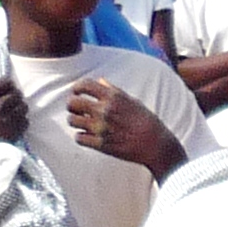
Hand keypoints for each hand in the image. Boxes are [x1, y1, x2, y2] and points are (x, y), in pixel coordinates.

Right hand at [0, 76, 27, 172]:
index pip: (5, 83)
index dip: (7, 84)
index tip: (6, 88)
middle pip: (16, 94)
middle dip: (15, 95)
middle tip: (13, 99)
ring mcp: (5, 120)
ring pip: (23, 107)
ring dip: (20, 107)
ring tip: (15, 110)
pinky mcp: (11, 133)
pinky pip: (25, 122)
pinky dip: (23, 121)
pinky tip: (16, 123)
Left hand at [67, 81, 186, 178]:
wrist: (156, 144)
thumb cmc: (147, 122)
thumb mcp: (132, 101)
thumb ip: (113, 91)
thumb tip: (100, 81)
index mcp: (113, 97)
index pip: (84, 85)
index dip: (77, 88)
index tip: (76, 93)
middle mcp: (104, 111)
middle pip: (73, 103)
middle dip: (71, 105)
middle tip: (75, 109)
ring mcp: (101, 128)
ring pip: (72, 120)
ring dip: (74, 121)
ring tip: (81, 123)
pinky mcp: (100, 144)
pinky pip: (78, 138)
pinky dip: (80, 137)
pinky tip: (87, 136)